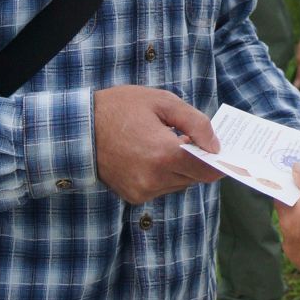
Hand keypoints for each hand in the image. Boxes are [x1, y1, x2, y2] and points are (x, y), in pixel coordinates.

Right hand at [92, 85, 223, 203]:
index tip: (222, 150)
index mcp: (164, 155)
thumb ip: (196, 123)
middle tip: (190, 139)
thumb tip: (215, 145)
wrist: (77, 129)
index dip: (219, 161)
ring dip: (180, 167)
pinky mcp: (133, 196)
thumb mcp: (163, 102)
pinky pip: (162, 187)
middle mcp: (154, 179)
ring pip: (179, 183)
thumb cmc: (120, 108)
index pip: (208, 170)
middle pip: (195, 178)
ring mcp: (143, 191)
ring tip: (165, 142)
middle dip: (198, 160)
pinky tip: (151, 154)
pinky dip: (164, 173)